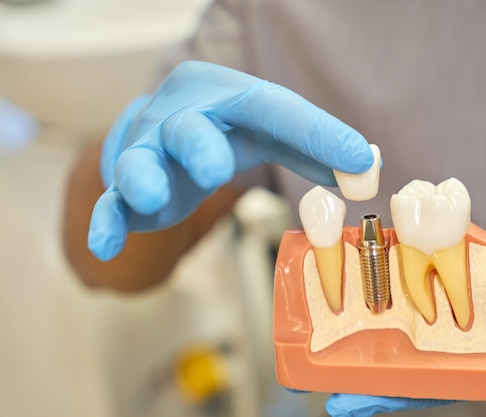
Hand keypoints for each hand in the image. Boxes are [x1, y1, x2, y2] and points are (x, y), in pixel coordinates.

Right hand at [88, 61, 372, 260]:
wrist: (163, 136)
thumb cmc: (225, 131)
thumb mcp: (271, 132)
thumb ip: (317, 149)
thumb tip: (369, 166)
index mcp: (226, 98)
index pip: (272, 108)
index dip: (316, 133)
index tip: (360, 162)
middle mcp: (180, 117)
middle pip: (187, 127)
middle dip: (199, 146)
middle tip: (216, 169)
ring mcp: (148, 152)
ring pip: (138, 160)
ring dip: (144, 177)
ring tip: (152, 197)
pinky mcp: (126, 189)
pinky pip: (111, 204)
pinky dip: (107, 221)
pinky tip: (107, 244)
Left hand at [324, 265, 485, 416]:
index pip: (429, 390)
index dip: (386, 398)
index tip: (344, 404)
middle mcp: (467, 353)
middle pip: (408, 368)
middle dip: (364, 374)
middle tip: (316, 377)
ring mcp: (464, 328)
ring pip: (412, 337)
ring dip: (375, 335)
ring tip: (330, 335)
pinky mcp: (467, 302)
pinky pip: (429, 301)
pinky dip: (403, 294)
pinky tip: (376, 286)